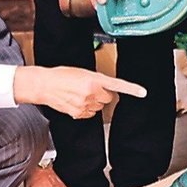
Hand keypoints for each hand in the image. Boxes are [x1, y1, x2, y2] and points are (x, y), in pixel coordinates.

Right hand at [13, 65, 146, 119]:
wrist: (44, 85)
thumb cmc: (61, 75)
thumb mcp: (82, 72)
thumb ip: (97, 80)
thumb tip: (105, 88)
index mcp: (93, 80)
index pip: (116, 85)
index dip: (131, 89)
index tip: (143, 92)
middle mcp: (91, 93)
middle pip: (108, 98)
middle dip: (102, 94)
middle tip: (90, 88)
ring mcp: (85, 105)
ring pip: (98, 107)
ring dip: (93, 102)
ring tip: (79, 94)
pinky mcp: (78, 113)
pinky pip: (89, 114)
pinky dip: (85, 109)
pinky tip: (76, 102)